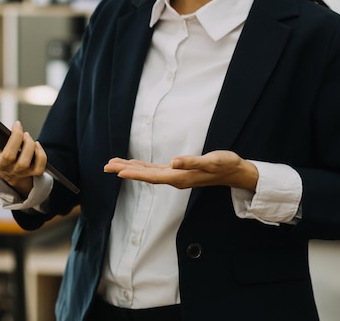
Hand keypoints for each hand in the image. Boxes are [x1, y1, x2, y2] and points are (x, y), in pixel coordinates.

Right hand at [0, 107, 46, 195]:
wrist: (8, 175)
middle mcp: (0, 165)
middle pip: (8, 155)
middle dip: (16, 138)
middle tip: (18, 126)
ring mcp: (16, 172)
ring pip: (24, 162)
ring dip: (29, 146)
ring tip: (27, 136)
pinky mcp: (30, 174)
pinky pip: (39, 168)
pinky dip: (41, 155)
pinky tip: (37, 145)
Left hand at [104, 150, 258, 190]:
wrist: (234, 172)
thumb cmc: (224, 165)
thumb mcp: (211, 161)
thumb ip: (192, 162)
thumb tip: (174, 162)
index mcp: (179, 177)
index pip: (152, 176)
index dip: (134, 174)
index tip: (118, 172)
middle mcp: (174, 178)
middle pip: (145, 175)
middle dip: (125, 171)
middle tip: (106, 166)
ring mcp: (175, 176)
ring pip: (147, 173)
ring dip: (131, 169)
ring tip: (113, 165)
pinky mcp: (177, 172)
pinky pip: (155, 170)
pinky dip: (142, 167)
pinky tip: (135, 165)